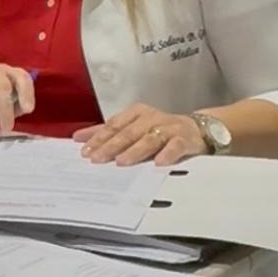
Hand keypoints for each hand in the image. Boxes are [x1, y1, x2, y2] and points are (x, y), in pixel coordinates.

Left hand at [73, 104, 207, 165]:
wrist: (199, 128)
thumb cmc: (160, 129)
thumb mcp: (134, 126)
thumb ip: (108, 132)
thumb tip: (78, 138)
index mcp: (136, 113)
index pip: (113, 125)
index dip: (98, 138)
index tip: (85, 150)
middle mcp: (151, 118)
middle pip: (127, 133)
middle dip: (110, 146)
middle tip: (97, 159)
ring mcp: (168, 127)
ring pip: (148, 139)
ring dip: (134, 151)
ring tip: (121, 162)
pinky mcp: (185, 138)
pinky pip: (175, 146)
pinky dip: (167, 154)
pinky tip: (158, 163)